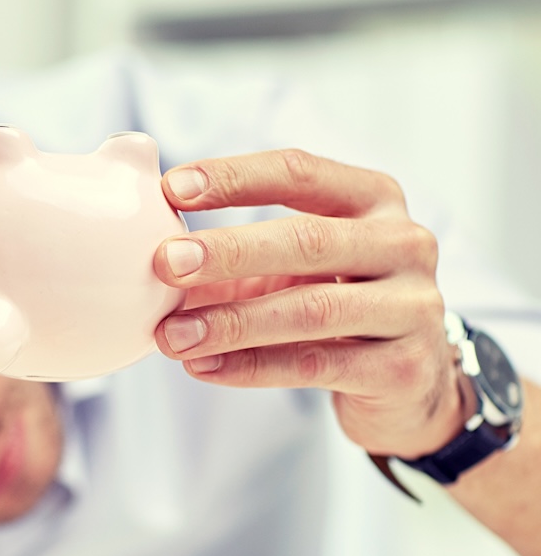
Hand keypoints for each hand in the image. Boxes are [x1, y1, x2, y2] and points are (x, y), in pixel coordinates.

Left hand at [151, 149, 466, 459]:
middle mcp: (404, 244)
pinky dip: (250, 367)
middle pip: (306, 239)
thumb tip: (142, 242)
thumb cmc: (334, 305)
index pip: (298, 172)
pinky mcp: (403, 368)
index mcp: (372, 199)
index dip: (233, 178)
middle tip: (165, 263)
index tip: (170, 189)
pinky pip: (314, 365)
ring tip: (170, 335)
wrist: (410, 383)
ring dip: (231, 322)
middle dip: (228, 251)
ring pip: (310, 310)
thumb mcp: (291, 266)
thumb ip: (227, 252)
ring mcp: (412, 307)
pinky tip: (202, 366)